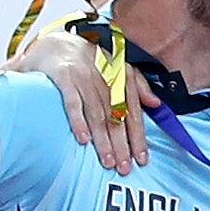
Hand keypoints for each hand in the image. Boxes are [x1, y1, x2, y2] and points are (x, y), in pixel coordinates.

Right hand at [15, 23, 145, 174]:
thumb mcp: (115, 67)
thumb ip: (137, 84)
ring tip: (107, 161)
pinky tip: (83, 139)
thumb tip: (156, 104)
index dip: (138, 136)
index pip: (132, 109)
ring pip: (97, 112)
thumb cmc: (87, 61)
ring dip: (103, 139)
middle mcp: (105, 75)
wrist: (53, 43)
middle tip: (124, 167)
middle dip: (122, 144)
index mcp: (120, 74)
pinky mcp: (63, 76)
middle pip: (116, 115)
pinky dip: (78, 121)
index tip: (141, 159)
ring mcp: (84, 74)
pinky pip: (72, 102)